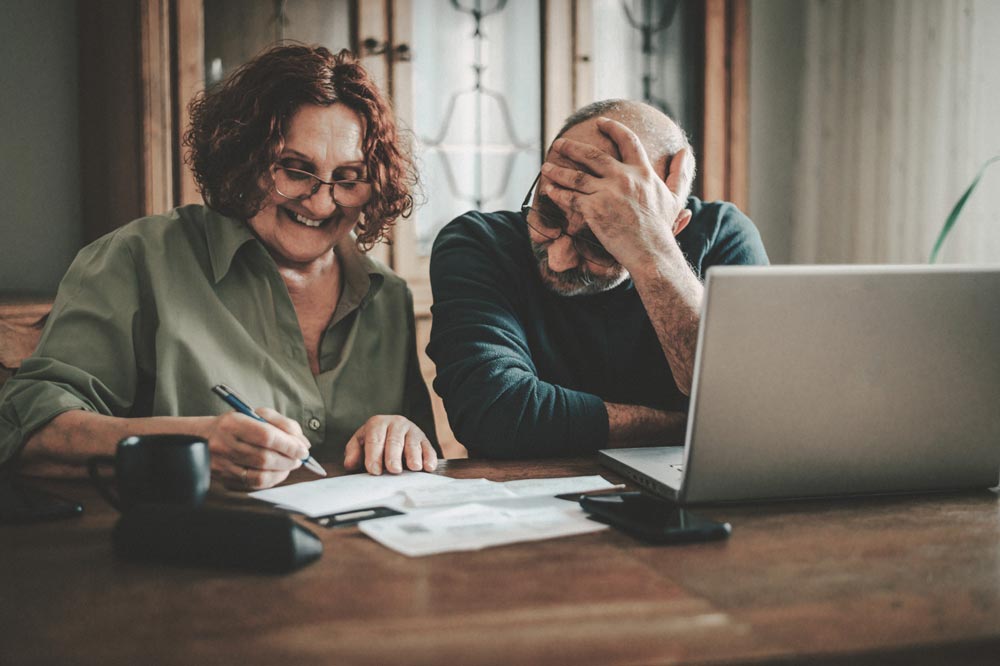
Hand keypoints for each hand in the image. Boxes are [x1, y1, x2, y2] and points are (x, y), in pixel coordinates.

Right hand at [206, 407, 311, 489]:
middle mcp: (224, 444)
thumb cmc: (237, 423)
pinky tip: (279, 472)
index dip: (288, 445)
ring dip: (282, 471)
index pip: (266, 436)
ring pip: (260, 474)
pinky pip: (253, 485)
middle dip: (288, 459)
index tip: (303, 449)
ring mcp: (222, 465)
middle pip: (264, 458)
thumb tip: (303, 443)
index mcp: (232, 423)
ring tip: (291, 464)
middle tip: (300, 457)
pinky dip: (272, 480)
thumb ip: (283, 424)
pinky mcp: (224, 478)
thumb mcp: (257, 414)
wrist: (202, 437)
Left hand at [343, 415, 437, 474]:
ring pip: (412, 443)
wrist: (392, 431)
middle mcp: (396, 423)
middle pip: (394, 441)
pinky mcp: (424, 439)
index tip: (374, 470)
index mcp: (377, 423)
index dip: (374, 455)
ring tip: (413, 467)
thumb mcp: (360, 443)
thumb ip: (354, 453)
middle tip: (393, 469)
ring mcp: (412, 430)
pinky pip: (427, 448)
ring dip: (413, 456)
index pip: (375, 439)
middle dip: (393, 456)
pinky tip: (428, 467)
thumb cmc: (375, 441)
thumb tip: (350, 464)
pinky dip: (428, 458)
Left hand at [541, 117, 692, 271]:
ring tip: (547, 167)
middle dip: (573, 148)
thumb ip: (679, 173)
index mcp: (643, 172)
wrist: (651, 252)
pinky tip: (549, 190)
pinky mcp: (593, 210)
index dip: (613, 128)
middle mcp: (624, 177)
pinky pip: (569, 198)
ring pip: (575, 176)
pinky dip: (557, 193)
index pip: (627, 140)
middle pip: (592, 155)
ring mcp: (607, 193)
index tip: (601, 123)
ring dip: (558, 170)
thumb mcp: (675, 197)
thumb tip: (685, 152)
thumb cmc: (662, 229)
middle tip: (560, 143)